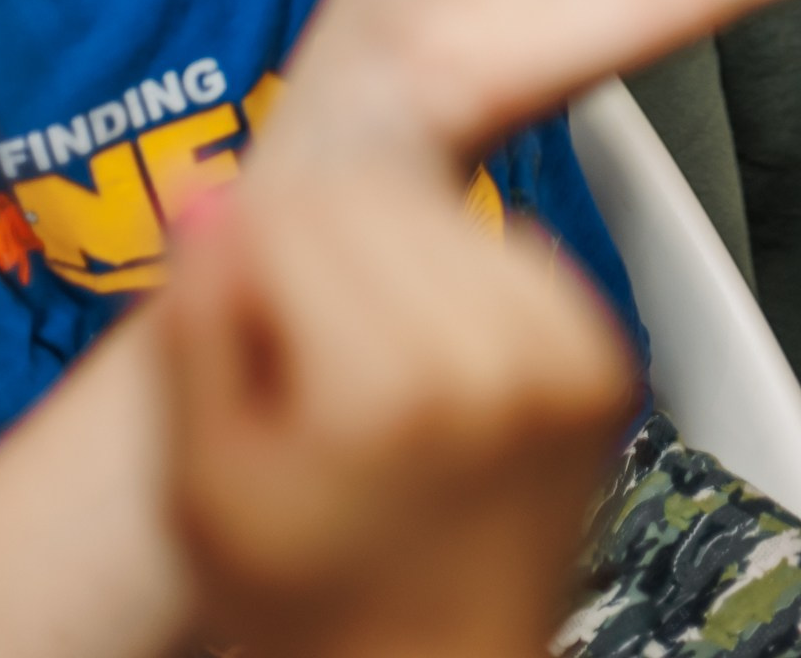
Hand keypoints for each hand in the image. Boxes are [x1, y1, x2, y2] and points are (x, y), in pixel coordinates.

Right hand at [163, 165, 631, 657]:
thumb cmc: (313, 603)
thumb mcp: (205, 486)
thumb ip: (196, 332)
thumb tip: (208, 199)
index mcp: (386, 388)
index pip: (295, 215)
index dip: (247, 254)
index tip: (242, 309)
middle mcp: (494, 355)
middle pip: (375, 198)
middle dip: (320, 243)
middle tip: (298, 330)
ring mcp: (565, 353)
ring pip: (446, 209)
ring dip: (394, 249)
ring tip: (363, 349)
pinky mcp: (604, 356)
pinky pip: (515, 248)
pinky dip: (465, 277)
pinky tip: (431, 351)